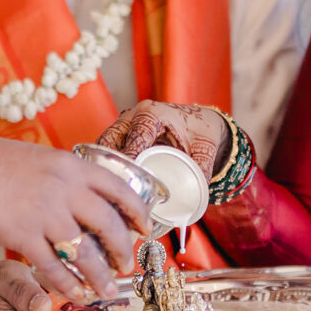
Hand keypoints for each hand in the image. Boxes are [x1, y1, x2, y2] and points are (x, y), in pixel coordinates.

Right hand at [0, 137, 150, 301]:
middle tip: (126, 265)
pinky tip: (76, 293)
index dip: (138, 212)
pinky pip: (54, 267)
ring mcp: (45, 214)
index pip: (120, 190)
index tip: (145, 228)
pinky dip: (69, 284)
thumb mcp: (46, 159)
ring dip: (101, 275)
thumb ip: (71, 179)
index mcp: (74, 167)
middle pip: (109, 225)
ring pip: (86, 253)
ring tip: (108, 289)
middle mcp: (66, 190)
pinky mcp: (22, 236)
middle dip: (123, 250)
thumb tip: (93, 202)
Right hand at [97, 100, 230, 178]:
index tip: (127, 176)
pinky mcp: (121, 133)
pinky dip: (107, 163)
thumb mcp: (205, 149)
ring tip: (111, 188)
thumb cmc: (201, 130)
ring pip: (104, 144)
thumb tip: (197, 197)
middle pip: (111, 139)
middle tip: (115, 188)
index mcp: (152, 113)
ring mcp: (124, 123)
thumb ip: (202, 169)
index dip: (129, 156)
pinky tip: (111, 183)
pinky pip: (107, 148)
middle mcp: (133, 115)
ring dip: (105, 164)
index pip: (135, 135)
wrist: (200, 120)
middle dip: (110, 163)